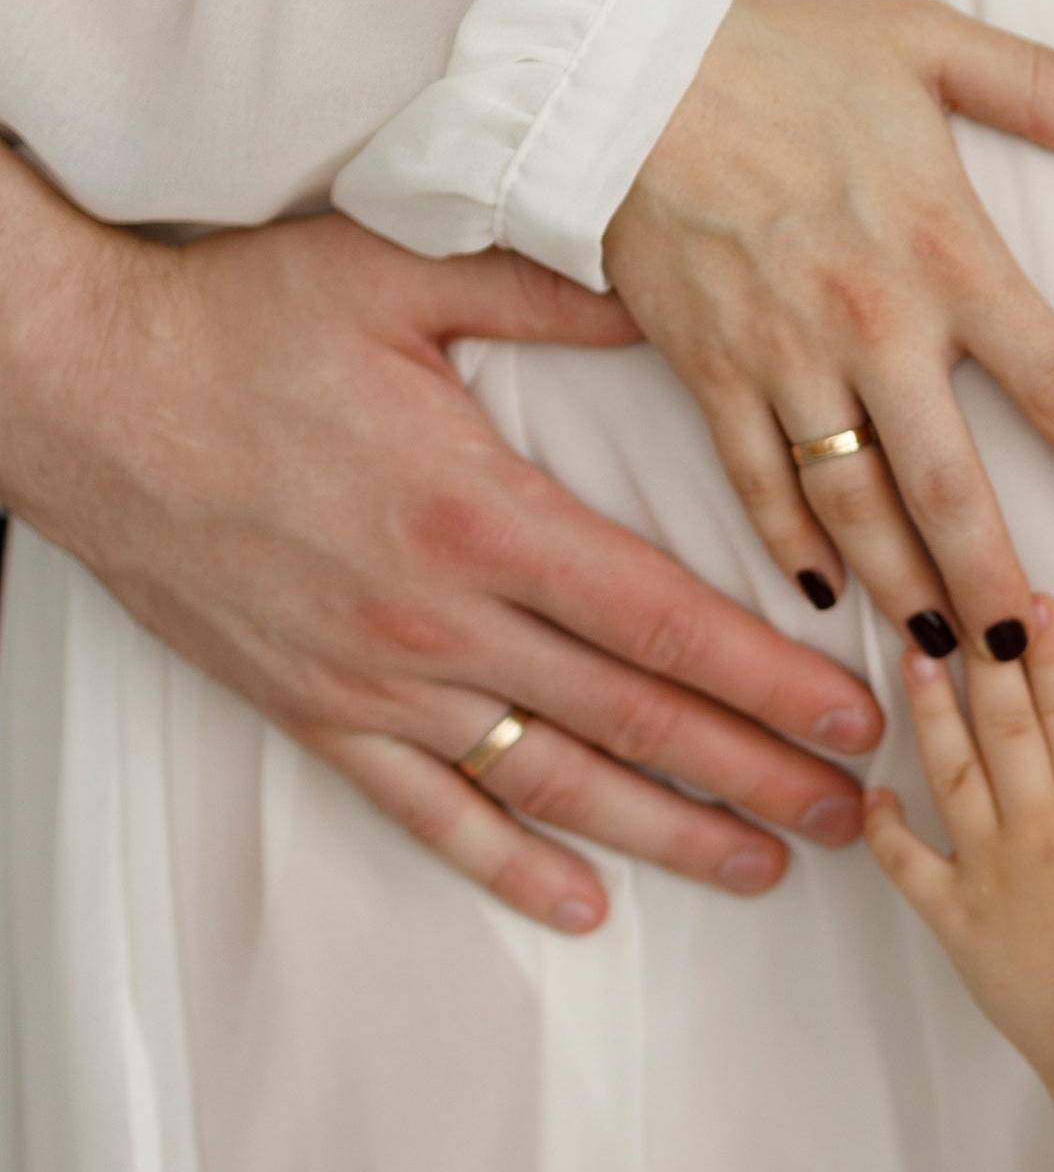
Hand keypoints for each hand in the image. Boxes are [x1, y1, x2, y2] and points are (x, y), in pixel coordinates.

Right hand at [0, 167, 882, 931]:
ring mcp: (373, 679)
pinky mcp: (312, 709)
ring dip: (667, 831)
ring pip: (550, 780)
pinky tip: (584, 901)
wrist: (76, 391)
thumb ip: (549, 286)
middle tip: (855, 818)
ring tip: (763, 866)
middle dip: (757, 772)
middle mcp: (437, 618)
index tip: (857, 717)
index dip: (770, 678)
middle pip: (632, 718)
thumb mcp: (398, 270)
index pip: (662, 620)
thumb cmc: (234, 320)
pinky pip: (424, 809)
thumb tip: (676, 286)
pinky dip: (507, 863)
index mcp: (480, 515)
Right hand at [603, 0, 1053, 660]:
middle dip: (995, 583)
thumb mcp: (922, 36)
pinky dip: (789, 547)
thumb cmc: (772, 43)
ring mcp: (784, 359)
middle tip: (1028, 656)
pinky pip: (757, 482)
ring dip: (902, 588)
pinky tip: (821, 596)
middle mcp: (873, 326)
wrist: (616, 61)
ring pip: (856, 507)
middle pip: (953, 487)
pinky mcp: (708, 371)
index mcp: (945, 251)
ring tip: (942, 655)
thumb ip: (1036, 84)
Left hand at [863, 597, 1053, 1079]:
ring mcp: (988, 868)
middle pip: (1006, 723)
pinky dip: (884, 825)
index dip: (1052, 651)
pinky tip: (874, 790)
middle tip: (963, 601)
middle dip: (986, 656)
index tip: (1034, 603)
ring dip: (932, 710)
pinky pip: (906, 862)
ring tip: (915, 659)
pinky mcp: (953, 913)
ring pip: (952, 771)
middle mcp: (1037, 828)